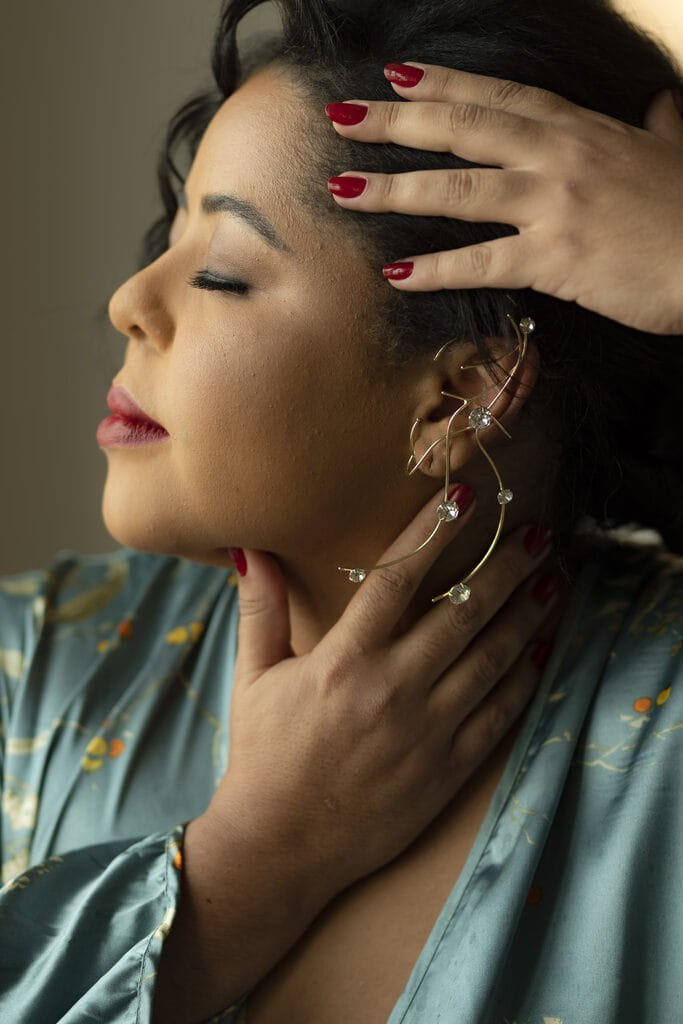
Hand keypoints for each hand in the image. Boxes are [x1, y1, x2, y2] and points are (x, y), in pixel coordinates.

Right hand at [212, 490, 558, 899]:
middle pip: (462, 614)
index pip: (396, 579)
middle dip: (505, 567)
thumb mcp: (253, 677)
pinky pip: (497, 715)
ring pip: (490, 659)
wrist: (281, 847)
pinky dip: (525, 679)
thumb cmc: (264, 757)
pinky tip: (543, 649)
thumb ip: (260, 610)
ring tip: (551, 579)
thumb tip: (250, 549)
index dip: (432, 532)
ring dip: (527, 615)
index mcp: (343, 662)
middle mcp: (392, 691)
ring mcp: (426, 732)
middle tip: (538, 533)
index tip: (465, 496)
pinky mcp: (447, 770)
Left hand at [326, 63, 682, 334]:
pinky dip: (436, 269)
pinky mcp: (556, 259)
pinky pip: (482, 262)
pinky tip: (395, 274)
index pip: (497, 96)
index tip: (395, 76)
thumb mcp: (676, 150)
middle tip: (342, 118)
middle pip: (462, 129)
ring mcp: (554, 205)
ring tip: (343, 189)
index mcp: (579, 128)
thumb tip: (660, 104)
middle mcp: (558, 156)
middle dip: (396, 122)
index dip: (442, 84)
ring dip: (394, 188)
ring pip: (458, 191)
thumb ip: (659, 125)